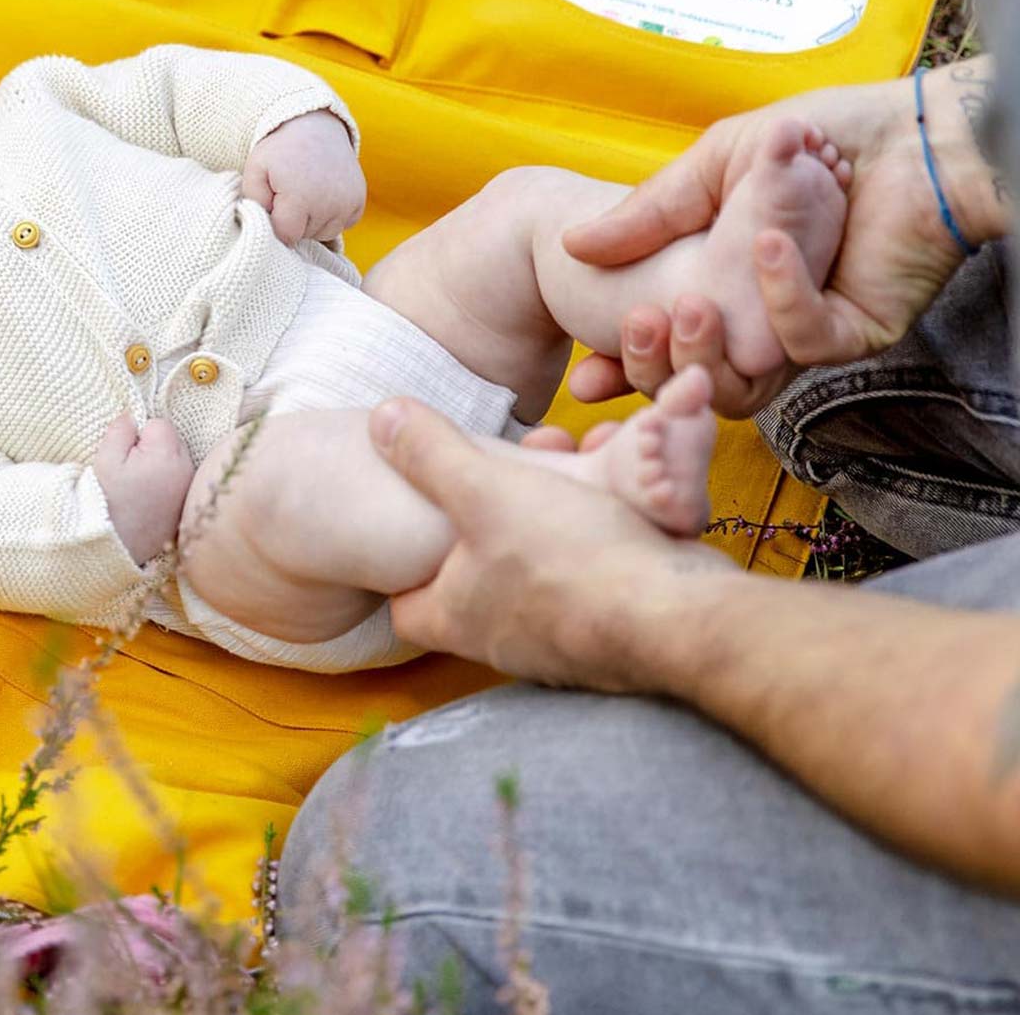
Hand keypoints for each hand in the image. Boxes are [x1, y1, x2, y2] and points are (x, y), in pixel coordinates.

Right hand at [91, 413, 193, 563]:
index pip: (160, 424)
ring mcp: (190, 489)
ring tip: (141, 489)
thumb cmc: (108, 501)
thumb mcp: (105, 459)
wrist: (116, 546)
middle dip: (154, 449)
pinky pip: (180, 483)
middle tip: (132, 472)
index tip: (127, 455)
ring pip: (178, 462)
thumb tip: (132, 416)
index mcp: (167, 453)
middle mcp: (187, 469)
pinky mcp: (189, 506)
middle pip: (173, 442)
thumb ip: (120, 430)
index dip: (139, 435)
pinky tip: (151, 501)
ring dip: (162, 467)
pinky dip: (168, 486)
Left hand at [241, 111, 366, 245]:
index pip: (286, 236)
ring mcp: (348, 203)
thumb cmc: (280, 150)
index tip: (274, 204)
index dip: (276, 224)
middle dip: (294, 222)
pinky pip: (342, 225)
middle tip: (290, 193)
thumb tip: (265, 228)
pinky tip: (322, 195)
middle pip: (305, 236)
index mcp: (301, 197)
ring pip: (324, 233)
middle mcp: (329, 204)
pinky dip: (331, 216)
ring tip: (306, 193)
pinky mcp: (359, 201)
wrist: (315, 125)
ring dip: (313, 221)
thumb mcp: (255, 170)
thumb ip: (253, 202)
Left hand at [370, 397, 738, 688]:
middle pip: (473, 581)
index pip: (401, 608)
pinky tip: (608, 493)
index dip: (399, 568)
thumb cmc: (569, 557)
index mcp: (456, 617)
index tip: (413, 523)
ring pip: (538, 571)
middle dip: (485, 522)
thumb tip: (381, 419)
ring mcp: (562, 642)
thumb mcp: (484, 490)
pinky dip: (591, 533)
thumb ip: (430, 455)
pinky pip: (590, 575)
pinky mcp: (616, 632)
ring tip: (560, 463)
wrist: (681, 616)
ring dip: (544, 517)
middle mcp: (503, 641)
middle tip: (499, 474)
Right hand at [563, 64, 1001, 413]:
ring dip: (707, 350)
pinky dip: (780, 298)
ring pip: (744, 385)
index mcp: (720, 292)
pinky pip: (804, 341)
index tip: (585, 377)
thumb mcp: (710, 166)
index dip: (620, 370)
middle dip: (654, 368)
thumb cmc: (818, 137)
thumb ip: (646, 212)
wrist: (910, 130)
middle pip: (694, 383)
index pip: (661, 352)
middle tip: (637, 323)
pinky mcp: (854, 333)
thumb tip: (574, 246)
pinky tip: (767, 244)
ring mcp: (805, 334)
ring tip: (692, 301)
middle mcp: (758, 323)